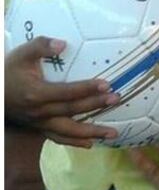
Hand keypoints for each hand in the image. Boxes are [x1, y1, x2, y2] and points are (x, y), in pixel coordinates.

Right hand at [5, 37, 119, 146]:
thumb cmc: (9, 71)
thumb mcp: (21, 54)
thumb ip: (40, 46)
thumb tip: (62, 44)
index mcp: (36, 94)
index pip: (66, 92)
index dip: (86, 89)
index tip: (106, 84)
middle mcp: (40, 111)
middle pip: (72, 110)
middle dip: (95, 105)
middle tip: (116, 99)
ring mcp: (39, 122)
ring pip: (67, 131)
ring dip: (91, 132)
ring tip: (113, 133)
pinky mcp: (39, 128)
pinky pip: (57, 138)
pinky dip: (74, 142)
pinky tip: (90, 144)